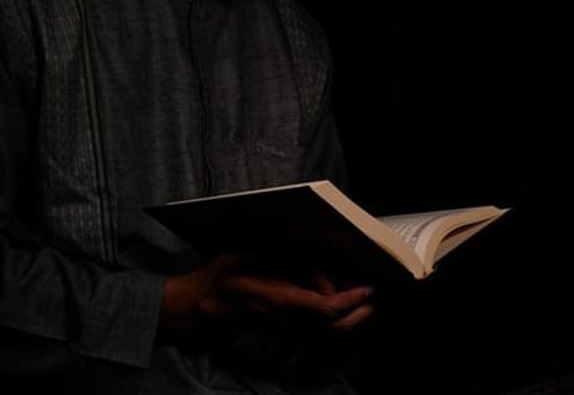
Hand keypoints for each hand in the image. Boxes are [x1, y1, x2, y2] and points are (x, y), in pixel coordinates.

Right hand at [158, 253, 374, 338]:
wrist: (198, 307)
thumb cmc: (218, 278)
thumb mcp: (244, 255)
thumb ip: (276, 253)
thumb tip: (304, 247)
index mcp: (277, 299)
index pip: (323, 308)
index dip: (348, 300)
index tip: (366, 289)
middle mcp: (285, 318)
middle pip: (331, 325)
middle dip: (356, 313)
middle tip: (370, 296)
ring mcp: (284, 325)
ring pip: (324, 330)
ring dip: (347, 316)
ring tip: (359, 297)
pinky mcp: (281, 326)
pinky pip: (314, 328)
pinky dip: (332, 317)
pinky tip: (337, 303)